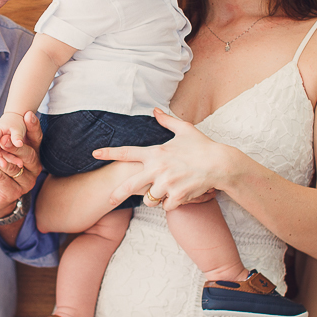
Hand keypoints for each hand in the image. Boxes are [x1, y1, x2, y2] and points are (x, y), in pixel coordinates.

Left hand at [0, 110, 42, 219]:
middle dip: (14, 146)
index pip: (37, 139)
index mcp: (34, 155)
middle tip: (2, 138)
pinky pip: (0, 178)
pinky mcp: (14, 192)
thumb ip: (3, 142)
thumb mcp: (2, 152)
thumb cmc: (0, 168)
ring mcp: (26, 182)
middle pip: (28, 155)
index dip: (33, 127)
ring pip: (11, 166)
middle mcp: (34, 168)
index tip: (27, 114)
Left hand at [94, 108, 228, 210]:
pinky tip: (181, 195)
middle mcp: (158, 169)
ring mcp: (167, 184)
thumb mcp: (185, 129)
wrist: (220, 164)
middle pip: (130, 186)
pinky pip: (167, 206)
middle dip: (117, 194)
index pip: (127, 152)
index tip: (95, 154)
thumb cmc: (203, 146)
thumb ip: (167, 121)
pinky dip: (171, 204)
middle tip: (109, 200)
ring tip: (164, 192)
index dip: (109, 153)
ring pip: (150, 200)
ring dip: (155, 199)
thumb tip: (155, 110)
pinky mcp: (177, 196)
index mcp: (156, 153)